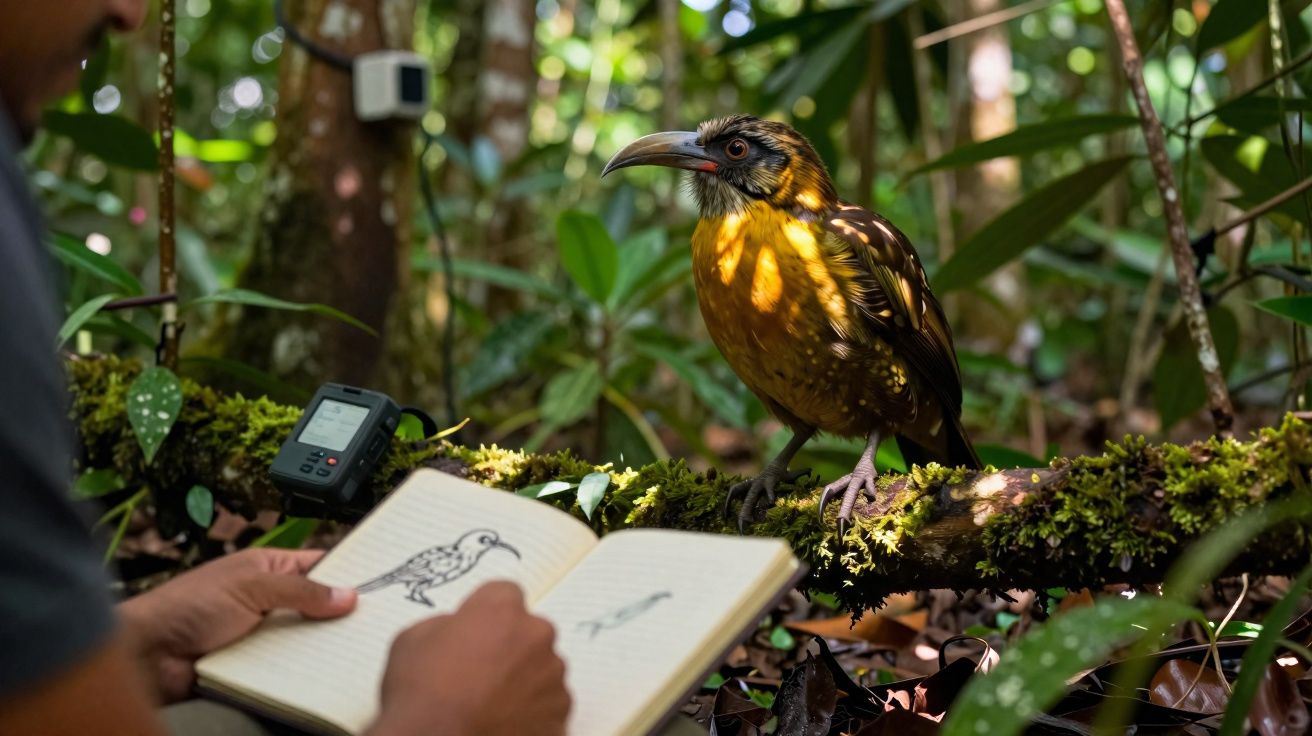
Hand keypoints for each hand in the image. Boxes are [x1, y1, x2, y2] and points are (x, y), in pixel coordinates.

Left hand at [117, 548, 356, 702]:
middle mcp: (267, 602)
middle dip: (340, 616)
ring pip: (305, 641)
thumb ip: (299, 590)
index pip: (317, 566)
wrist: (146, 656)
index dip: (347, 573)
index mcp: (267, 570)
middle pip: (316, 608)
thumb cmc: (184, 607)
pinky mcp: (256, 667)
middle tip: (374, 624)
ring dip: (320, 648)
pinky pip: (288, 670)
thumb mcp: (250, 587)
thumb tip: (346, 595)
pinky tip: (323, 676)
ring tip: (355, 652)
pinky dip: (301, 673)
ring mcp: (262, 636)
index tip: (381, 582)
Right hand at [368, 581, 570, 735]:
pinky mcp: (560, 715)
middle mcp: (536, 636)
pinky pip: (548, 706)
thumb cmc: (420, 695)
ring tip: (490, 705)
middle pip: (528, 632)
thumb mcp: (411, 640)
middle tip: (480, 673)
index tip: (475, 631)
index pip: (505, 594)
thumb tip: (457, 631)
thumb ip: (446, 625)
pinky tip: (503, 724)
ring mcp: (553, 678)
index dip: (488, 613)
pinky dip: (531, 714)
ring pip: (542, 670)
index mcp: (501, 610)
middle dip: (509, 647)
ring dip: (523, 681)